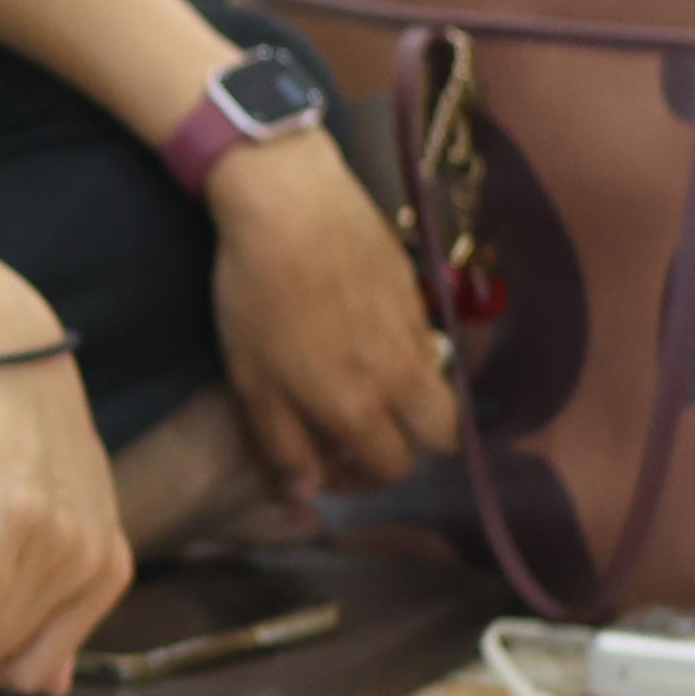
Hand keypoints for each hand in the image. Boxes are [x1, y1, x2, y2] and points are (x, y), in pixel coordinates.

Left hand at [204, 129, 448, 492]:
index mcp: (359, 408)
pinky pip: (429, 338)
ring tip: (371, 378)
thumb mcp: (250, 379)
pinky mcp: (418, 289)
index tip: (338, 459)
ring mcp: (417, 331)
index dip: (367, 476)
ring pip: (442, 385)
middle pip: (444, 435)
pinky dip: (410, 349)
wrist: (291, 203)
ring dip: (416, 395)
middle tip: (373, 426)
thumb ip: (283, 444)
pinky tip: (367, 327)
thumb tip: (306, 492)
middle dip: (416, 442)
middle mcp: (402, 377)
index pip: (393, 469)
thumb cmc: (257, 294)